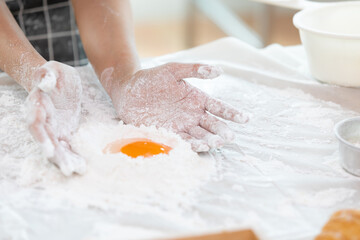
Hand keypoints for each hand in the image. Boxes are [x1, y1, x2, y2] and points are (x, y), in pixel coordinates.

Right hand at [26, 61, 85, 175]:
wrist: (57, 82)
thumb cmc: (55, 74)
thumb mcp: (54, 69)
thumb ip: (48, 74)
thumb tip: (44, 83)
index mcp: (37, 105)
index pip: (36, 123)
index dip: (42, 138)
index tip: (49, 151)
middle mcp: (42, 120)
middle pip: (46, 141)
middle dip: (56, 156)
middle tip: (67, 169)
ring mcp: (51, 128)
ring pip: (55, 147)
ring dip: (64, 160)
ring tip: (76, 171)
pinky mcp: (61, 132)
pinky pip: (65, 147)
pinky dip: (72, 156)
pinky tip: (80, 166)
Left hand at [108, 63, 247, 151]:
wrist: (128, 91)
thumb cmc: (151, 78)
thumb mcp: (173, 70)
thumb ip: (195, 70)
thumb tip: (220, 71)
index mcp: (197, 99)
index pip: (219, 107)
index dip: (232, 113)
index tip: (246, 119)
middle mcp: (192, 114)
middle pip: (212, 125)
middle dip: (222, 131)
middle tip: (229, 136)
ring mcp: (181, 125)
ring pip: (200, 135)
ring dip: (209, 140)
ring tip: (217, 142)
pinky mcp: (168, 133)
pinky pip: (183, 140)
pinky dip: (192, 144)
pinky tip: (200, 146)